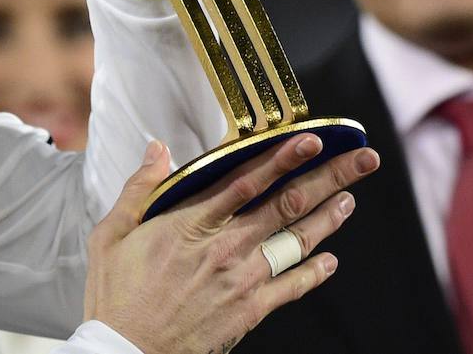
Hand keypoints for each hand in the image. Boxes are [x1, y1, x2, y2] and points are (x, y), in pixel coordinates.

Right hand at [82, 135, 379, 353]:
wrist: (126, 353)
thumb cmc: (116, 294)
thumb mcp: (112, 234)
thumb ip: (139, 189)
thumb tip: (157, 149)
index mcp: (189, 224)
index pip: (246, 181)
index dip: (282, 158)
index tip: (311, 139)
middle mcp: (224, 248)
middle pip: (285, 205)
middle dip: (327, 178)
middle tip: (361, 160)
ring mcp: (242, 280)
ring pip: (295, 242)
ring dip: (327, 219)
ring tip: (350, 199)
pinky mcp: (249, 311)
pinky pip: (291, 288)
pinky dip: (314, 273)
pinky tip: (331, 260)